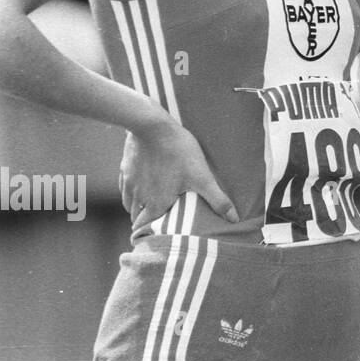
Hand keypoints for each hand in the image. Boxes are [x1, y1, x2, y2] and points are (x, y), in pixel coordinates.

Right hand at [119, 114, 238, 230]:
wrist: (152, 126)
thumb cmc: (179, 152)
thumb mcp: (202, 177)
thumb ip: (217, 200)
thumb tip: (234, 219)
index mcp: (154, 205)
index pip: (145, 229)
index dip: (151, 233)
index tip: (159, 234)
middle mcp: (137, 198)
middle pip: (136, 218)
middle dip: (146, 221)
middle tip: (160, 219)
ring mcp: (129, 184)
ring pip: (130, 204)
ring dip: (139, 207)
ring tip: (154, 203)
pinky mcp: (125, 169)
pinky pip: (126, 187)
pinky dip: (133, 191)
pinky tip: (144, 183)